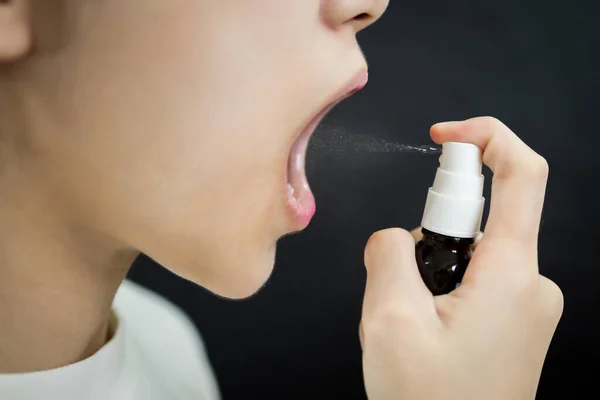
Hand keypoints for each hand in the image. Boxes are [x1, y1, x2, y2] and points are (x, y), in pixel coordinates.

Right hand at [360, 117, 562, 399]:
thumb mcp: (389, 320)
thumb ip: (388, 254)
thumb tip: (393, 236)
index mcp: (511, 274)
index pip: (522, 173)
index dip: (485, 137)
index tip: (445, 136)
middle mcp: (530, 283)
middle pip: (477, 218)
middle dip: (426, 239)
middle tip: (399, 288)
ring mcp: (524, 305)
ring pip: (466, 254)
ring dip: (426, 274)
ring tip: (408, 324)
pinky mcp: (513, 322)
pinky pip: (472, 281)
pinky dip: (438, 291)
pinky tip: (422, 331)